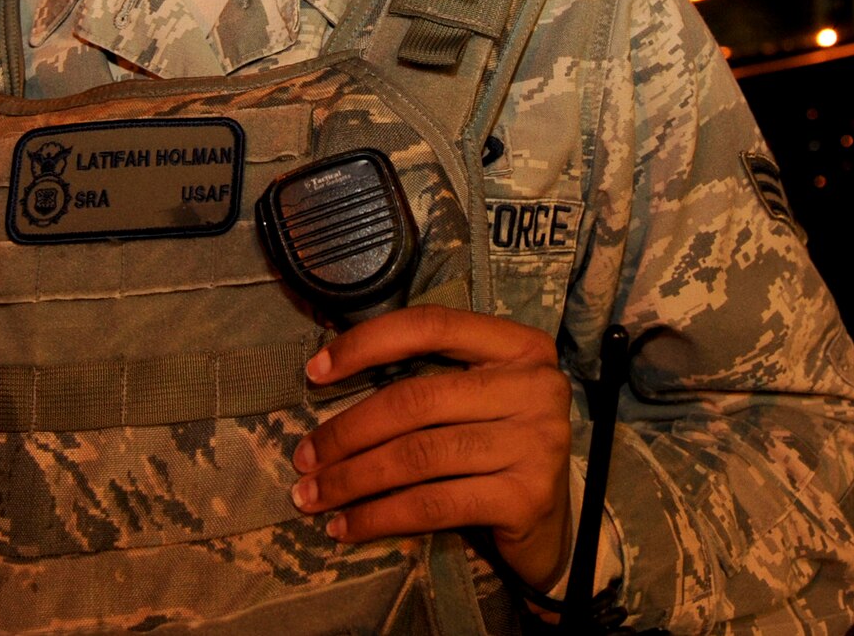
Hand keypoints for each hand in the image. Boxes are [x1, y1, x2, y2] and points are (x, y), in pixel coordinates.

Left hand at [288, 305, 573, 590]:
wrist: (549, 527)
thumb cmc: (495, 450)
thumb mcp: (474, 400)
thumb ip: (429, 381)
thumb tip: (327, 373)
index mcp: (521, 346)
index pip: (432, 326)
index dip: (366, 344)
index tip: (314, 372)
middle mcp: (537, 386)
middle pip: (416, 399)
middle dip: (347, 431)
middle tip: (304, 457)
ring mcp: (537, 442)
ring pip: (417, 456)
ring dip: (352, 480)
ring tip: (312, 496)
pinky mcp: (525, 497)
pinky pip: (432, 505)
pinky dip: (378, 518)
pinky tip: (346, 527)